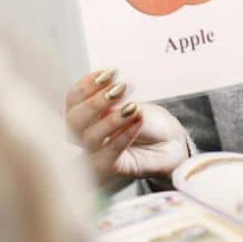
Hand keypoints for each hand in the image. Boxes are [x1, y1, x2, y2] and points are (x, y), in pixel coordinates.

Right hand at [64, 68, 190, 186]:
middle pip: (74, 120)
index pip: (73, 99)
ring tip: (133, 108)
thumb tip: (105, 94)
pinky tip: (137, 122)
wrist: (169, 141)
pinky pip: (108, 155)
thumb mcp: (131, 103)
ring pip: (89, 138)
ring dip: (111, 120)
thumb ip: (113, 102)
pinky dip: (123, 136)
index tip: (108, 73)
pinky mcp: (109, 168)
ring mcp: (95, 151)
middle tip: (119, 90)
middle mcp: (85, 133)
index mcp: (86, 112)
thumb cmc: (147, 120)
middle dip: (95, 103)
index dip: (86, 85)